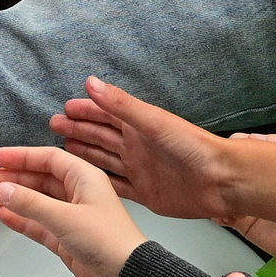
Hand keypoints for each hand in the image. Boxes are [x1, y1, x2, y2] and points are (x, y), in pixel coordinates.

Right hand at [0, 143, 149, 276]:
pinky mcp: (67, 238)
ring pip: (38, 201)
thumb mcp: (65, 217)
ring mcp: (72, 217)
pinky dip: (22, 219)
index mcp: (86, 178)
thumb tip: (3, 189)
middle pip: (41, 178)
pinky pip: (39, 223)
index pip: (49, 158)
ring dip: (16, 198)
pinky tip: (5, 216)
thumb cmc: (109, 241)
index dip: (23, 156)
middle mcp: (79, 194)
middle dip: (15, 177)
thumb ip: (31, 203)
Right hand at [49, 76, 233, 218]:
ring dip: (85, 152)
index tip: (65, 108)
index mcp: (139, 127)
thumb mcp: (153, 122)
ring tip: (63, 148)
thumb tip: (92, 83)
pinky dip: (101, 181)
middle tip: (55, 126)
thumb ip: (121, 105)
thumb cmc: (195, 148)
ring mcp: (140, 170)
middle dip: (78, 129)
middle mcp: (138, 147)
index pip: (106, 114)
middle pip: (101, 136)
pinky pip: (117, 186)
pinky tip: (87, 181)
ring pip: (105, 159)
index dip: (86, 110)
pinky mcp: (145, 192)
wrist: (220, 180)